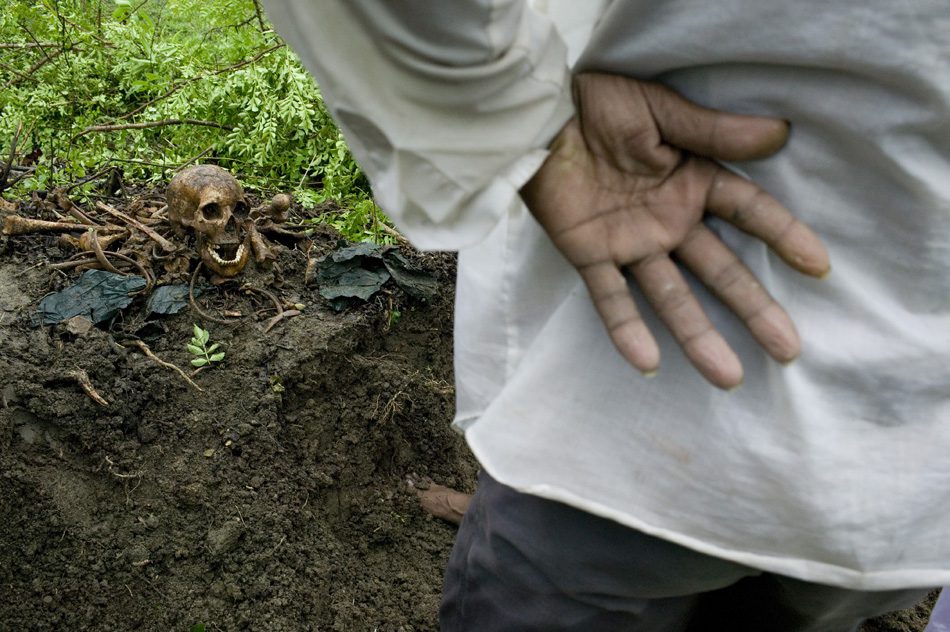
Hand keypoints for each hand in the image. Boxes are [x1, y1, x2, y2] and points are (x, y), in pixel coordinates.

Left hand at [521, 73, 829, 388]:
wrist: (542, 115)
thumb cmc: (604, 103)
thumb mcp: (663, 111)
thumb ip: (714, 131)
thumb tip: (779, 133)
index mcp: (692, 182)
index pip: (748, 213)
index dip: (783, 236)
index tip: (819, 267)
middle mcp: (670, 221)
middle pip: (720, 270)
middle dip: (753, 308)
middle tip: (788, 349)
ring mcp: (632, 243)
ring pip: (671, 296)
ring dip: (697, 335)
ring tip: (728, 377)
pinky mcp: (590, 256)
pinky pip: (610, 298)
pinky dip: (626, 329)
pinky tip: (648, 364)